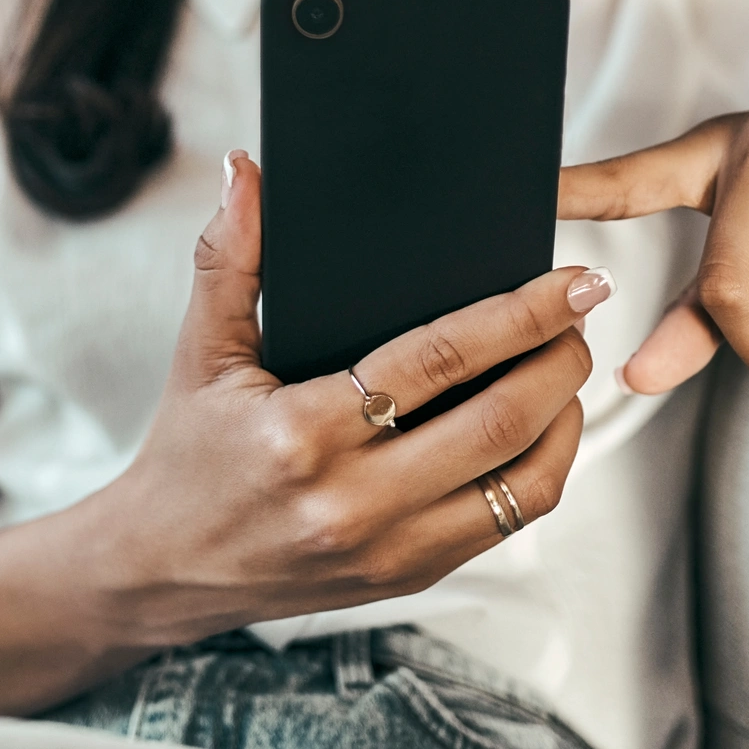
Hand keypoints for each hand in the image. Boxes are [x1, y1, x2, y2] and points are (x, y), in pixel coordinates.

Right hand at [89, 151, 601, 645]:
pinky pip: (504, 524)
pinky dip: (538, 470)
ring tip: (567, 366)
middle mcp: (351, 500)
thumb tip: (245, 171)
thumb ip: (228, 256)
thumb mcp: (199, 351)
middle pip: (499, 421)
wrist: (163, 569)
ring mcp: (387, 548)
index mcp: (301, 432)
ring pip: (522, 483)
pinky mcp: (408, 577)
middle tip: (584, 311)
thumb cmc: (185, 454)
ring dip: (564, 418)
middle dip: (560, 357)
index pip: (437, 359)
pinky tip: (539, 428)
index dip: (519, 313)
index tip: (571, 280)